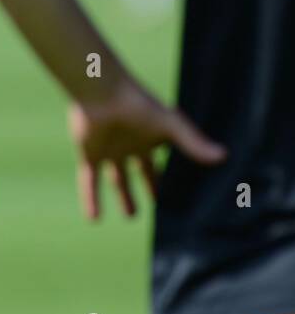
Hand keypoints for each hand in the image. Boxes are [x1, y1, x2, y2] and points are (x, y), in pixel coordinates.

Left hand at [68, 79, 226, 219]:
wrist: (102, 94)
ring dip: (123, 196)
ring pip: (116, 179)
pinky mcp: (89, 155)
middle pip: (141, 173)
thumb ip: (194, 143)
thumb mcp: (171, 126)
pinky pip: (89, 182)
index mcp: (150, 140)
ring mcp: (109, 151)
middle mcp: (130, 147)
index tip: (180, 198)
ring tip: (131, 217)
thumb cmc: (139, 105)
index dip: (169, 179)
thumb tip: (224, 156)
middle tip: (159, 207)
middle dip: (149, 188)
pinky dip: (91, 199)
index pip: (162, 164)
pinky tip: (94, 219)